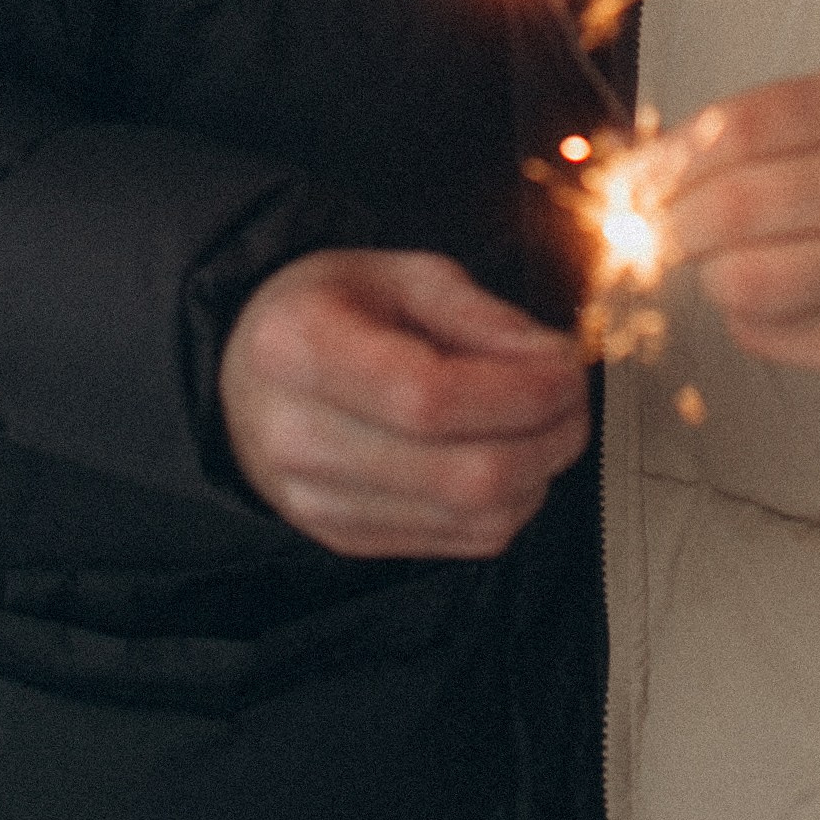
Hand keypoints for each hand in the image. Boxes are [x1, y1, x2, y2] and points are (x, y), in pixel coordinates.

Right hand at [218, 250, 588, 557]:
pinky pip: (460, 544)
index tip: (567, 367)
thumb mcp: (397, 275)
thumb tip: (553, 358)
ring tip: (549, 423)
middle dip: (549, 437)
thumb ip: (478, 314)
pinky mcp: (346, 541)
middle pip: (463, 474)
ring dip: (540, 473)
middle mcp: (299, 437)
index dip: (520, 390)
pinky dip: (511, 505)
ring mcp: (319, 503)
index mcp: (299, 348)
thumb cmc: (324, 313)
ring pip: (472, 519)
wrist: (245, 377)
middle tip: (574, 396)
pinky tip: (512, 458)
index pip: (428, 396)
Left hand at [655, 63, 819, 390]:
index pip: (738, 129)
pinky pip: (767, 336)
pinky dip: (744, 319)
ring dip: (708, 276)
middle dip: (671, 225)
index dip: (668, 160)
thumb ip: (743, 133)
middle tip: (656, 232)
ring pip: (743, 280)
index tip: (632, 183)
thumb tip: (633, 179)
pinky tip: (770, 298)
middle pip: (733, 206)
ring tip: (720, 263)